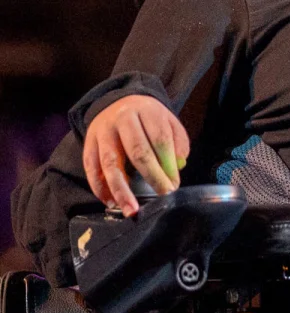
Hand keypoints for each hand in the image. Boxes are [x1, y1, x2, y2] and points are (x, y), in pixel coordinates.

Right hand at [83, 95, 189, 215]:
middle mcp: (123, 119)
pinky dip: (99, 187)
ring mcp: (102, 132)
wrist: (118, 102)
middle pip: (138, 152)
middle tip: (164, 196)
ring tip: (132, 210)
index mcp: (147, 111)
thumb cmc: (149, 118)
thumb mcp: (169, 122)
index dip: (169, 165)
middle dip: (153, 177)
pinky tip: (110, 202)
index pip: (161, 140)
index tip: (175, 185)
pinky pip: (91, 168)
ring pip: (110, 163)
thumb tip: (178, 168)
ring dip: (121, 190)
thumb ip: (178, 143)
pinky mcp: (88, 143)